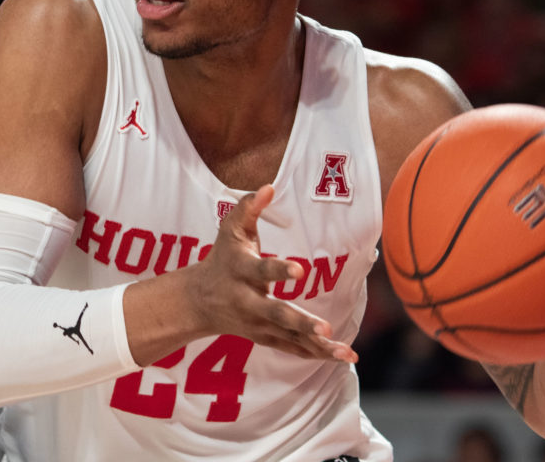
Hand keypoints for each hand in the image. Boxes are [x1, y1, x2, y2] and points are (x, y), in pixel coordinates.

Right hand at [187, 185, 356, 361]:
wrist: (199, 301)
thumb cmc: (221, 257)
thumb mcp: (229, 230)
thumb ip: (248, 207)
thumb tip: (269, 187)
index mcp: (241, 271)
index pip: (262, 270)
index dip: (279, 271)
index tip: (299, 270)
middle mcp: (248, 302)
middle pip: (276, 314)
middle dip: (300, 322)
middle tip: (326, 326)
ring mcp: (257, 324)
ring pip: (289, 337)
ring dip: (318, 345)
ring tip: (345, 352)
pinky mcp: (265, 337)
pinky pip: (292, 349)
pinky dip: (317, 354)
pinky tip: (344, 357)